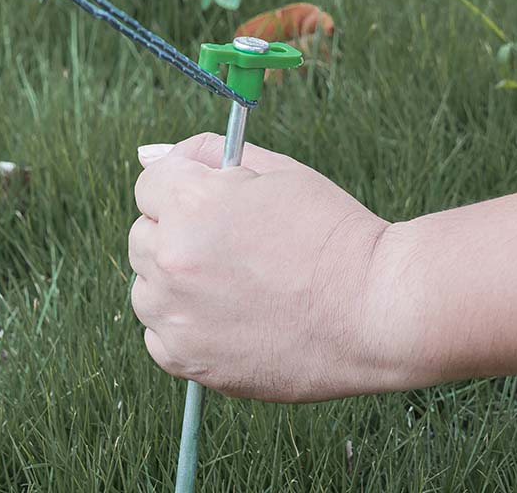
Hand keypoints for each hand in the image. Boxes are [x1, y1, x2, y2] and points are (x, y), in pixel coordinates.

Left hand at [128, 133, 399, 402]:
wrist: (374, 308)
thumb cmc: (332, 232)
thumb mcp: (278, 170)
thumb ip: (210, 155)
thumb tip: (150, 154)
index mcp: (192, 203)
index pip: (149, 181)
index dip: (186, 183)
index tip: (215, 196)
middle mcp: (171, 259)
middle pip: (142, 234)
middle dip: (178, 229)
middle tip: (235, 239)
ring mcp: (176, 315)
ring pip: (146, 287)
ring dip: (177, 278)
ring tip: (238, 280)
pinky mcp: (188, 361)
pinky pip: (159, 334)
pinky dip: (185, 323)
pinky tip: (234, 314)